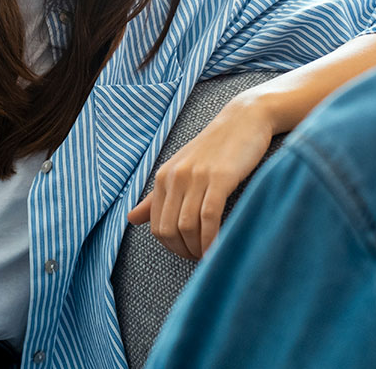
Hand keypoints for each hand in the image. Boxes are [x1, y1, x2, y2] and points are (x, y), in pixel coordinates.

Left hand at [127, 92, 273, 259]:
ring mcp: (197, 176)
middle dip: (183, 251)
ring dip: (197, 248)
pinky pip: (209, 217)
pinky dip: (212, 239)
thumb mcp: (182, 168)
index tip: (188, 251)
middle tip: (200, 257)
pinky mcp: (220, 177)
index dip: (171, 246)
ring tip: (210, 254)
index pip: (156, 225)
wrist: (245, 119)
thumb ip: (156, 195)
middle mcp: (176, 176)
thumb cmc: (216, 148)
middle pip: (169, 230)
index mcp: (164, 176)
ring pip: (187, 226)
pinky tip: (219, 247)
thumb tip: (130, 218)